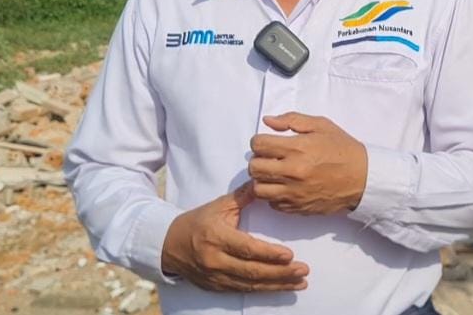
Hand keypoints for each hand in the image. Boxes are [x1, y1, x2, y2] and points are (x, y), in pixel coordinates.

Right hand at [160, 183, 308, 291]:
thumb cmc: (198, 222)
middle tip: (303, 270)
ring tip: (300, 282)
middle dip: (280, 273)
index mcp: (216, 237)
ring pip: (251, 285)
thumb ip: (243, 196)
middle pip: (252, 271)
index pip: (246, 248)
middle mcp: (216, 260)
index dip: (269, 253)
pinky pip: (245, 291)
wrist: (169, 245)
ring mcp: (216, 277)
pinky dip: (266, 290)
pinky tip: (283, 288)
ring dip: (278, 285)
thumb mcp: (219, 205)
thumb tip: (263, 181)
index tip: (289, 255)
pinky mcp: (217, 287)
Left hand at [248, 112, 368, 214]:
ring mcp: (293, 193)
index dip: (260, 141)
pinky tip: (285, 186)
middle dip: (259, 160)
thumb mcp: (322, 125)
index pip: (258, 145)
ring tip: (275, 174)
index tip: (268, 142)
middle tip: (270, 158)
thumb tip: (268, 121)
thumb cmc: (344, 150)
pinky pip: (272, 203)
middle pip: (254, 167)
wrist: (363, 179)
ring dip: (263, 179)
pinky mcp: (297, 208)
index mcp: (297, 148)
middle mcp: (292, 172)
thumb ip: (292, 120)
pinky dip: (274, 195)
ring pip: (259, 189)